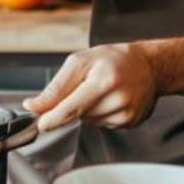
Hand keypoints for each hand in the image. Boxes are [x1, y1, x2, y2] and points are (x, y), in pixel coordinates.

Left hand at [22, 43, 157, 133]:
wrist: (148, 66)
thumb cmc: (112, 59)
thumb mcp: (80, 61)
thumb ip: (56, 87)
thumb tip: (34, 107)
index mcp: (104, 80)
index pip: (71, 107)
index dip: (52, 118)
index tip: (40, 124)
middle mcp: (118, 99)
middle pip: (78, 115)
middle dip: (71, 105)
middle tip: (82, 87)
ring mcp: (127, 114)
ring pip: (88, 121)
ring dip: (86, 110)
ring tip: (100, 90)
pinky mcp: (131, 123)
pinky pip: (102, 124)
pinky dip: (99, 114)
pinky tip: (109, 99)